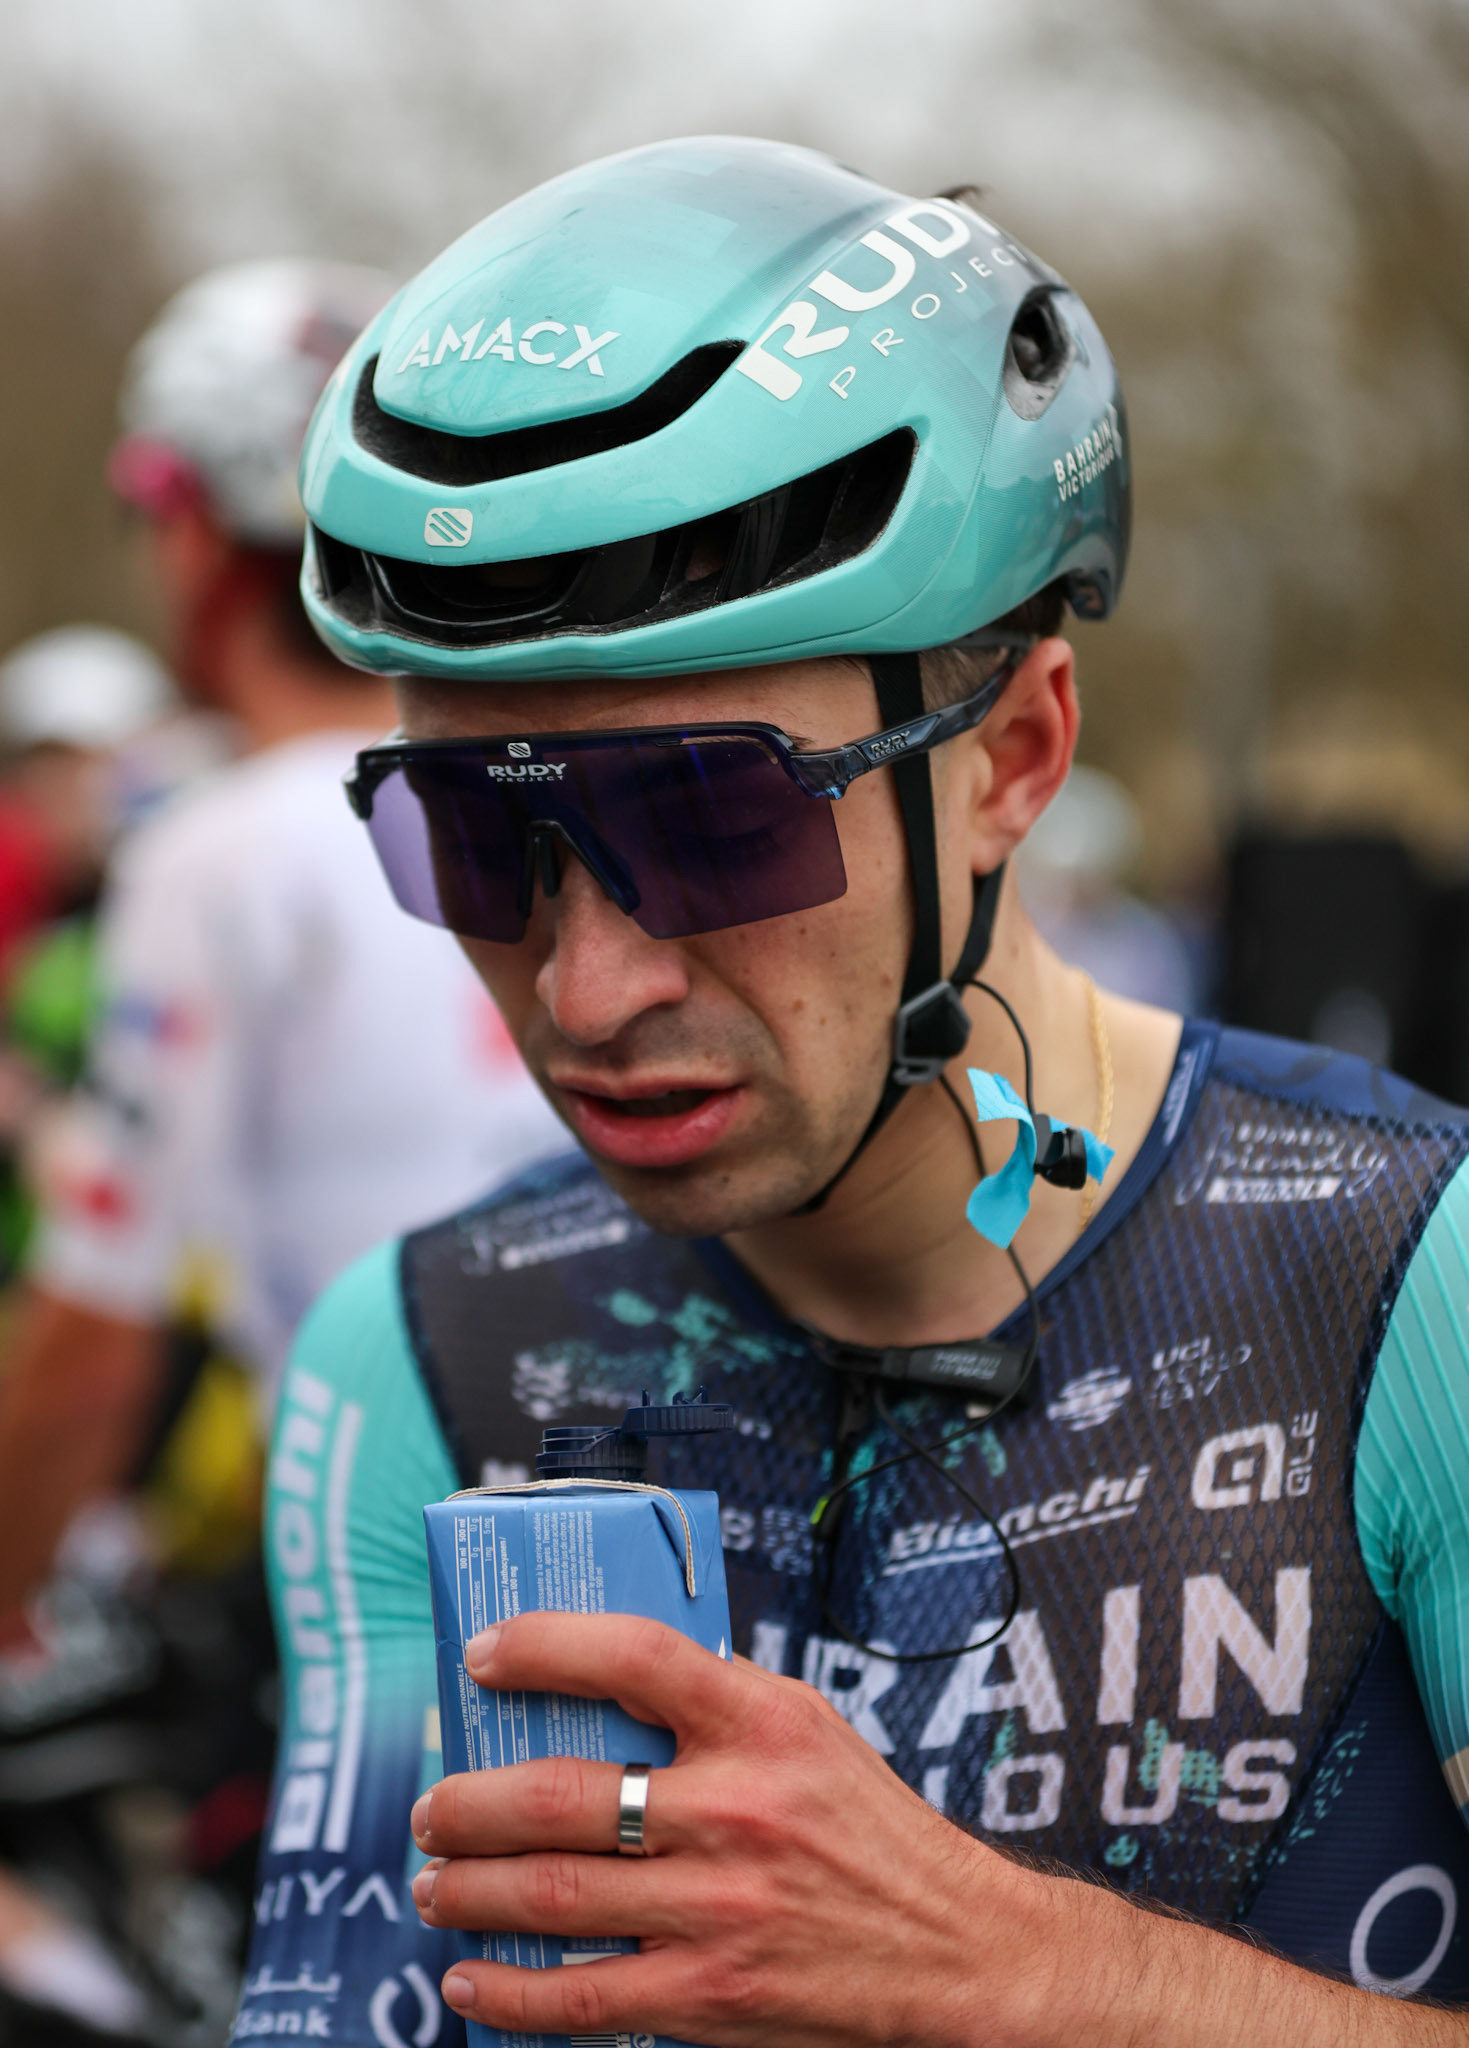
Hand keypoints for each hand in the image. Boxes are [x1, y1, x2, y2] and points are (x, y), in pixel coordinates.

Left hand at [409, 1611, 1058, 2047]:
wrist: (956, 1948)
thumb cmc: (868, 1827)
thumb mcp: (806, 1728)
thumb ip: (713, 1699)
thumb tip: (595, 1678)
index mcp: (761, 1721)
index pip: (634, 1654)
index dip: (543, 1645)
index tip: (484, 1654)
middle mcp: (737, 1809)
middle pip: (563, 1794)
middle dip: (470, 1803)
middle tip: (433, 1806)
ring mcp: (720, 1908)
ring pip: (554, 1895)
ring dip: (470, 1889)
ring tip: (434, 1881)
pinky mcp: (711, 1997)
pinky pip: (583, 1998)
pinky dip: (508, 1994)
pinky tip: (468, 1981)